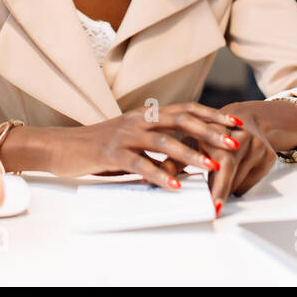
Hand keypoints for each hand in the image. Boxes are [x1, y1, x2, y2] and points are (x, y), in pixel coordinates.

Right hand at [48, 102, 240, 188]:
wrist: (63, 146)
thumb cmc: (100, 145)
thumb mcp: (132, 138)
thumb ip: (156, 141)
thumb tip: (186, 155)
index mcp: (146, 114)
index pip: (186, 109)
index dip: (211, 115)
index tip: (234, 124)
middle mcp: (139, 119)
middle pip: (181, 120)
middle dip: (210, 132)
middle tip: (233, 142)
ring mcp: (125, 135)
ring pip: (164, 141)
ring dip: (190, 154)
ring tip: (211, 166)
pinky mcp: (112, 153)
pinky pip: (140, 164)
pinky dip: (159, 175)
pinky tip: (175, 187)